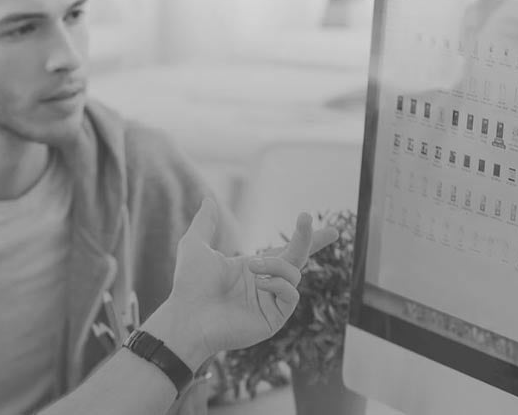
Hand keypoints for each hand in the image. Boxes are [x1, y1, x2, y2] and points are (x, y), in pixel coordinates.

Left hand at [142, 199, 336, 367]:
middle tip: (320, 225)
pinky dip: (278, 283)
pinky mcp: (274, 318)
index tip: (331, 229)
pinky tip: (259, 283)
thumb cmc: (189, 285)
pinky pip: (291, 294)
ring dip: (276, 265)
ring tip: (252, 267)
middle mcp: (265, 283)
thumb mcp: (195, 245)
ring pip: (294, 274)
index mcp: (253, 268)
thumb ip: (205, 222)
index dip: (307, 238)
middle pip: (298, 258)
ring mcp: (271, 302)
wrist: (187, 317)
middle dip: (311, 240)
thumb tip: (208, 199)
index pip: (286, 251)